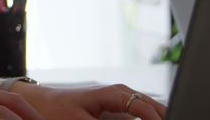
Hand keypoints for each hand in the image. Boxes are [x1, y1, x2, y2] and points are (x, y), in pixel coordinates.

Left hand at [18, 83, 165, 119]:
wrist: (44, 104)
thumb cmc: (58, 111)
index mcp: (113, 93)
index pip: (144, 106)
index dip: (156, 119)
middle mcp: (123, 95)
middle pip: (155, 107)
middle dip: (165, 117)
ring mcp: (124, 103)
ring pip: (151, 112)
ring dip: (157, 118)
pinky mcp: (122, 112)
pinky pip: (142, 117)